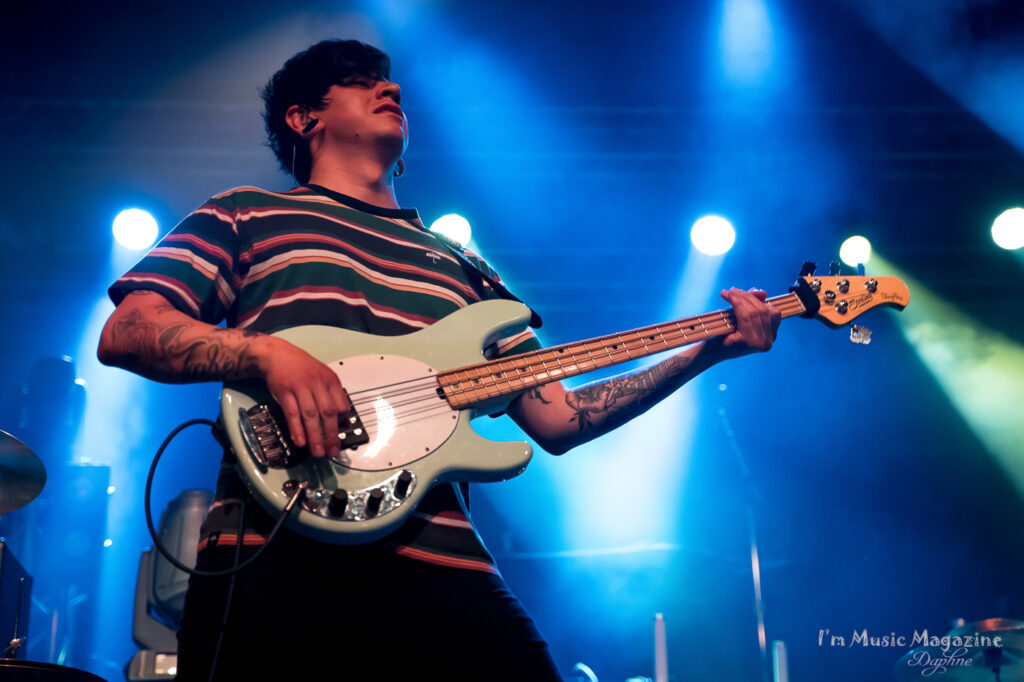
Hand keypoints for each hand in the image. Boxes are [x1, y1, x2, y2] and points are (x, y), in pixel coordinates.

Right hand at [257, 337, 350, 457]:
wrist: (278, 355)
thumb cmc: (302, 369)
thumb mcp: (322, 377)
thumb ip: (333, 396)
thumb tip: (344, 421)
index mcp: (330, 380)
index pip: (341, 404)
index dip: (343, 422)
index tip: (342, 436)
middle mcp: (317, 383)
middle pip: (327, 412)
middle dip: (331, 435)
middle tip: (332, 451)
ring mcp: (300, 386)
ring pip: (310, 415)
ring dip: (314, 436)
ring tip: (317, 451)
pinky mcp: (284, 391)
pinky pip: (292, 413)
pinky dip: (297, 428)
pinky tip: (300, 441)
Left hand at [711, 287, 780, 359]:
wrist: (710, 352)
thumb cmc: (725, 334)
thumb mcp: (742, 318)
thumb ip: (753, 305)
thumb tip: (762, 292)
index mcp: (770, 337)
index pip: (774, 313)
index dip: (761, 300)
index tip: (748, 291)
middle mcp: (768, 342)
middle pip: (764, 311)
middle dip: (748, 297)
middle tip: (733, 290)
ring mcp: (759, 343)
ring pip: (754, 312)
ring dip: (741, 298)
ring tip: (730, 293)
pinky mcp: (748, 342)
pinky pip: (745, 317)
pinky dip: (737, 304)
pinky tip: (729, 297)